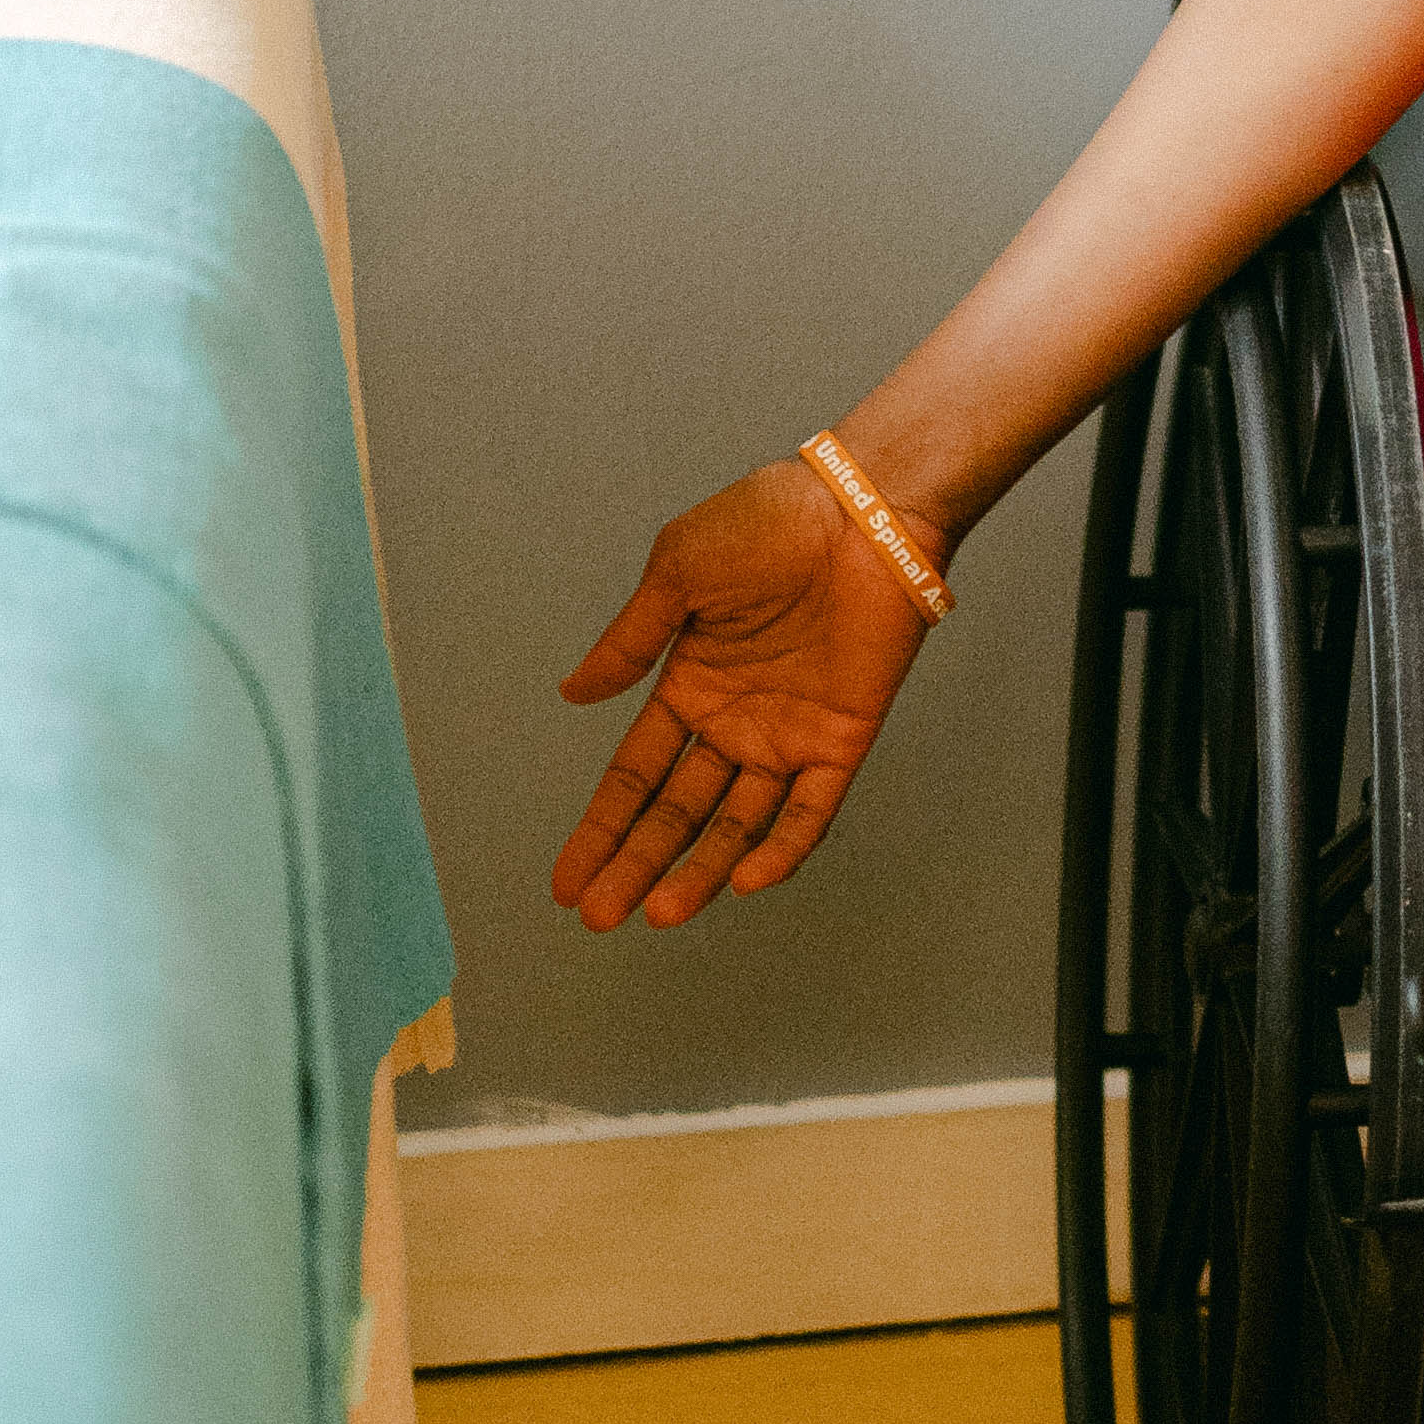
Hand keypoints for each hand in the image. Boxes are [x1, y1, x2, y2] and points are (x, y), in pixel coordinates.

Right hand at [553, 457, 940, 928]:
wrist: (859, 507)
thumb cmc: (768, 521)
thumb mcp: (677, 575)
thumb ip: (629, 643)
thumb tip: (572, 694)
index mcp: (689, 685)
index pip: (634, 776)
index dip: (600, 828)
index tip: (565, 881)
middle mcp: (735, 722)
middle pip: (676, 813)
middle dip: (636, 865)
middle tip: (597, 916)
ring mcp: (789, 734)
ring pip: (737, 825)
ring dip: (700, 872)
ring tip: (660, 914)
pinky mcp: (843, 737)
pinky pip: (812, 808)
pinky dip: (782, 847)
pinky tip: (745, 879)